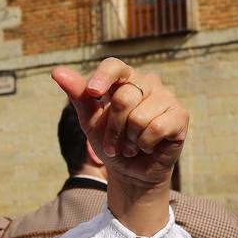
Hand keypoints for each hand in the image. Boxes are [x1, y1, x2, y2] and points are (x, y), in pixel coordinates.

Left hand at [52, 59, 186, 190]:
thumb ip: (78, 96)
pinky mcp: (180, 115)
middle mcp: (147, 82)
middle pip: (123, 98)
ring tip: (132, 145)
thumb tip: (57, 72)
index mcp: (124, 79)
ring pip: (139, 117)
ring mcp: (166, 97)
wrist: (131, 171)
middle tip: (114, 143)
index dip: (103, 77)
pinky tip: (148, 146)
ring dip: (129, 140)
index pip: (114, 66)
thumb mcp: (90, 121)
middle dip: (113, 129)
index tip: (93, 93)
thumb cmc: (111, 142)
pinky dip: (145, 144)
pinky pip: (156, 128)